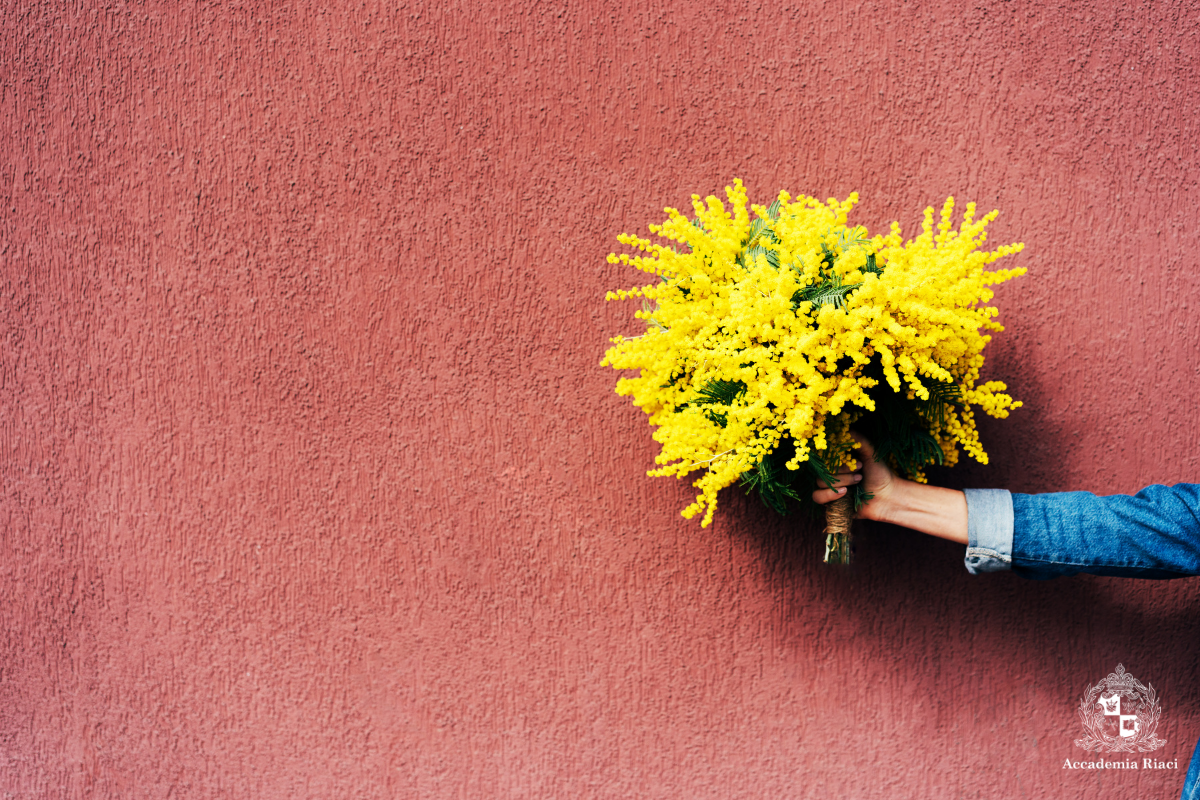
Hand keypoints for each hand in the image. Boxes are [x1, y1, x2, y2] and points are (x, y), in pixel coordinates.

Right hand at [812, 432, 967, 542]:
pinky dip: (829, 495)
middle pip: (821, 469)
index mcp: (838, 462)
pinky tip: (845, 493)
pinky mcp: (830, 503)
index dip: (834, 457)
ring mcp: (830, 489)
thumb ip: (859, 440)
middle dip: (841, 471)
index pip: (823, 455)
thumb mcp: (871, 453)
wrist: (889, 497)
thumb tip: (847, 428)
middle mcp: (832, 474)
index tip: (853, 459)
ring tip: (857, 482)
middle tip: (860, 472)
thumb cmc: (880, 474)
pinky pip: (818, 497)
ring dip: (839, 482)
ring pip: (819, 483)